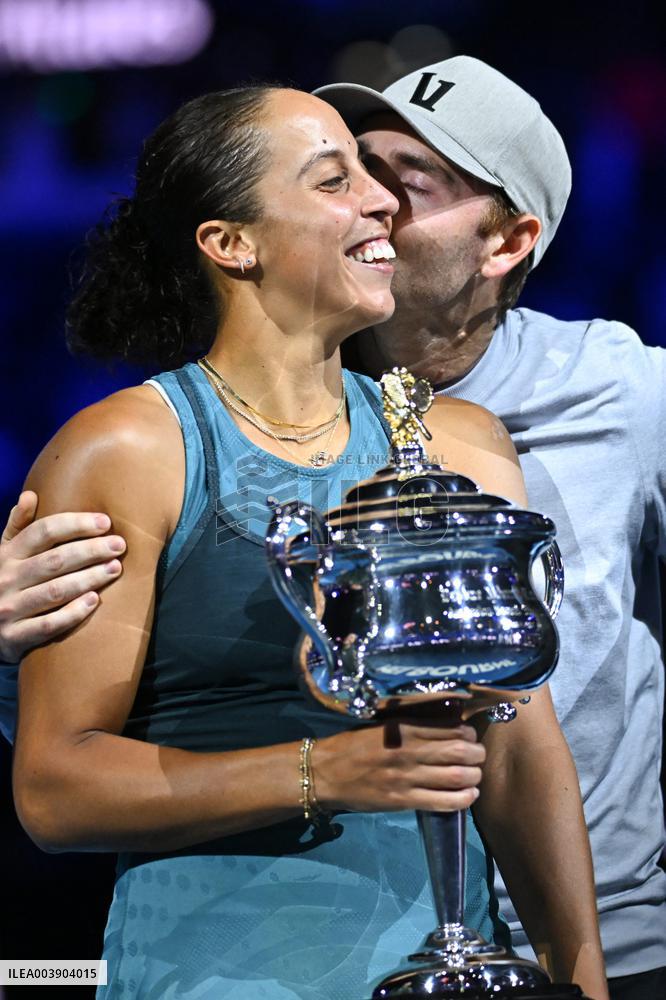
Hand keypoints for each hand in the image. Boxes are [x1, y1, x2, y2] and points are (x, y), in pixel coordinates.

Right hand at [0, 491, 125, 662]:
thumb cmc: (5, 583)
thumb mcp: (4, 553)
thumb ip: (18, 526)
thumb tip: (30, 496)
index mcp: (7, 554)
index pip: (43, 532)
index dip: (76, 524)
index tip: (106, 522)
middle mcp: (6, 579)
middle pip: (54, 560)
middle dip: (90, 550)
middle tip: (119, 545)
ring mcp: (9, 609)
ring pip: (55, 591)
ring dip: (88, 579)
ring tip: (115, 568)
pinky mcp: (14, 637)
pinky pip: (48, 624)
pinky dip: (73, 612)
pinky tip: (95, 601)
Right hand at [315, 715, 484, 813]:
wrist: (324, 773)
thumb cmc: (352, 746)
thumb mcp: (380, 726)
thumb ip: (411, 725)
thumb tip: (446, 724)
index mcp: (402, 728)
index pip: (449, 728)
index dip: (468, 733)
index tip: (470, 737)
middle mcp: (408, 751)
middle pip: (459, 751)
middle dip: (476, 754)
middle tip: (478, 756)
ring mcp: (406, 777)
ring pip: (456, 776)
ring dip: (474, 777)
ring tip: (475, 776)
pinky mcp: (402, 800)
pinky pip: (443, 802)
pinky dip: (463, 799)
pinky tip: (468, 796)